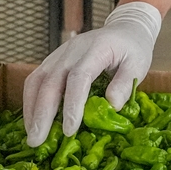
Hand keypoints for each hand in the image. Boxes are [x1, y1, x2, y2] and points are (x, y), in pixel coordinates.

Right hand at [23, 1, 161, 145]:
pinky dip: (31, 100)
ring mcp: (60, 53)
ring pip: (37, 80)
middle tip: (37, 141)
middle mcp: (73, 49)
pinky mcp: (54, 59)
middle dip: (42, 113)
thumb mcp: (139, 64)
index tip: (69, 130)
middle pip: (51, 80)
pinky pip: (36, 79)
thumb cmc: (132, 48)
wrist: (125, 28)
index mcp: (97, 48)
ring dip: (32, 109)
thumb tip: (111, 106)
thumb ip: (125, 84)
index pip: (79, 77)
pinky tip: (33, 120)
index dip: (72, 104)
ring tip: (32, 136)